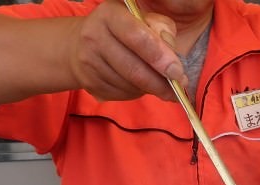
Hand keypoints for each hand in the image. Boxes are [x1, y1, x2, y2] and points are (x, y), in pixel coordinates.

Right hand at [68, 1, 186, 101]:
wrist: (81, 45)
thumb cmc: (123, 30)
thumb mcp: (143, 19)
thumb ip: (161, 30)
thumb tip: (172, 56)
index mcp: (110, 15)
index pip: (137, 37)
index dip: (160, 57)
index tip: (178, 73)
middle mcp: (94, 36)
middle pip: (133, 68)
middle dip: (160, 83)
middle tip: (177, 90)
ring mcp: (88, 62)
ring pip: (129, 85)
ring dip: (149, 89)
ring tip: (158, 84)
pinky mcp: (89, 82)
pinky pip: (121, 95)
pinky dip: (136, 93)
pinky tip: (140, 85)